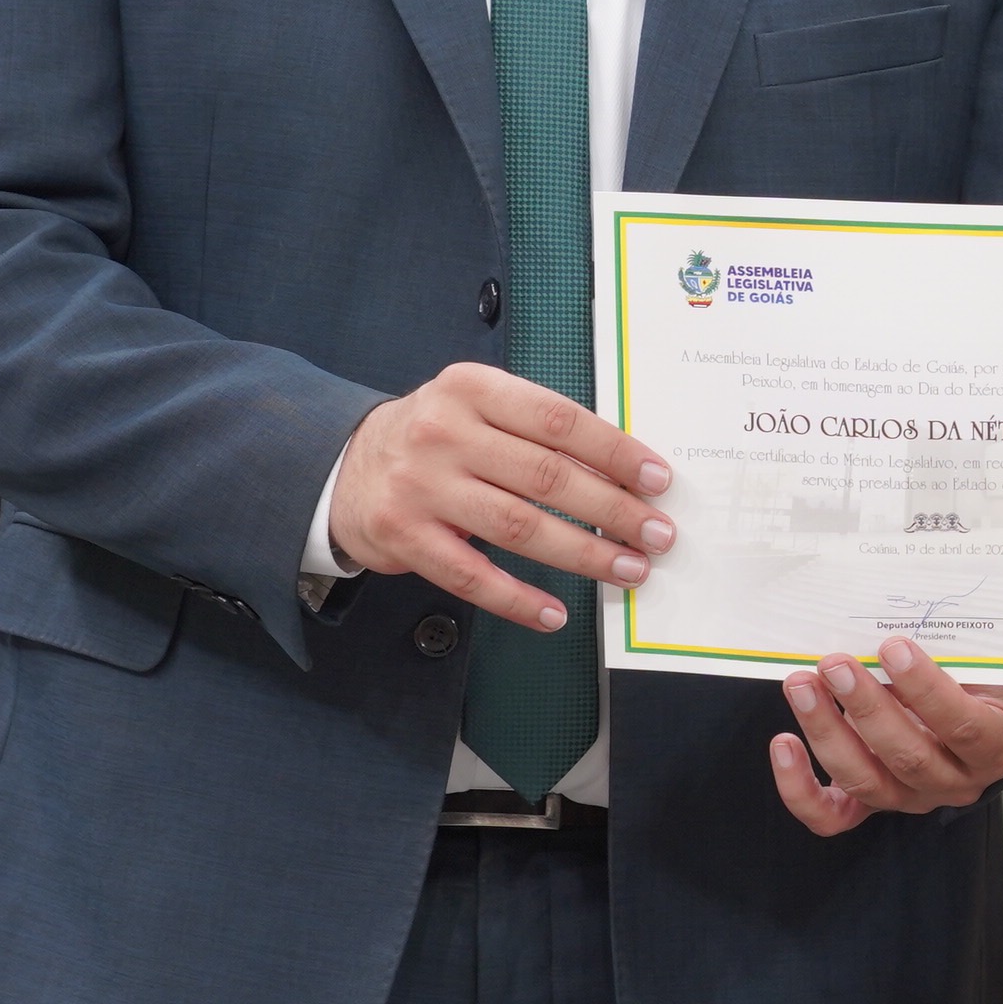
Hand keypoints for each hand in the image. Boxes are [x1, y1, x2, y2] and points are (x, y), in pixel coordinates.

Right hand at [328, 362, 674, 633]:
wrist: (344, 466)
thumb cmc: (436, 436)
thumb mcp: (478, 406)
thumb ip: (537, 427)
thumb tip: (623, 469)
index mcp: (472, 390)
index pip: (560, 420)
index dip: (615, 452)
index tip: (658, 479)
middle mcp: (444, 434)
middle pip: (547, 477)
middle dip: (613, 510)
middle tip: (657, 533)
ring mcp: (420, 487)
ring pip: (518, 527)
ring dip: (583, 554)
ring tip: (629, 569)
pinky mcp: (403, 537)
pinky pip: (472, 577)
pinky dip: (518, 600)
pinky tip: (555, 613)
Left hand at [770, 637, 1002, 834]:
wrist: (973, 716)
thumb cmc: (974, 679)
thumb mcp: (978, 663)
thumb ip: (947, 652)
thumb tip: (884, 630)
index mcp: (995, 745)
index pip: (963, 726)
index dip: (927, 688)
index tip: (893, 647)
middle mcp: (955, 781)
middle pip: (909, 757)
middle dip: (865, 706)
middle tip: (835, 663)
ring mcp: (911, 799)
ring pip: (864, 781)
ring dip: (827, 730)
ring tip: (801, 684)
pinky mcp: (871, 807)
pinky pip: (831, 815)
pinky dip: (799, 786)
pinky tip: (784, 744)